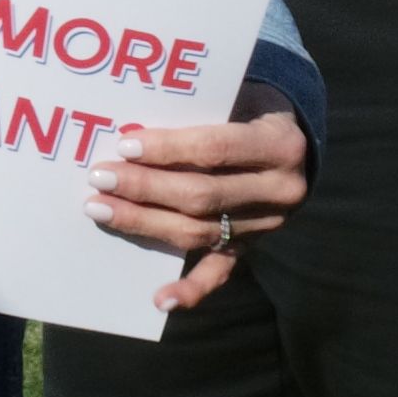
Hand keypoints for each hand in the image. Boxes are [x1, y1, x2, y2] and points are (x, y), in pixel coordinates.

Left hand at [89, 102, 307, 312]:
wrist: (296, 143)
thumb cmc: (252, 109)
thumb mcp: (240, 97)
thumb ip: (199, 110)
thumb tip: (133, 127)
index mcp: (280, 145)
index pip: (215, 149)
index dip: (168, 149)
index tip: (124, 146)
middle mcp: (280, 190)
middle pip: (201, 195)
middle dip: (144, 188)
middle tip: (100, 178)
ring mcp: (267, 225)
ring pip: (199, 231)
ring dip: (145, 223)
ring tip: (102, 209)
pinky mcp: (253, 248)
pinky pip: (220, 272)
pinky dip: (191, 289)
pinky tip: (160, 298)